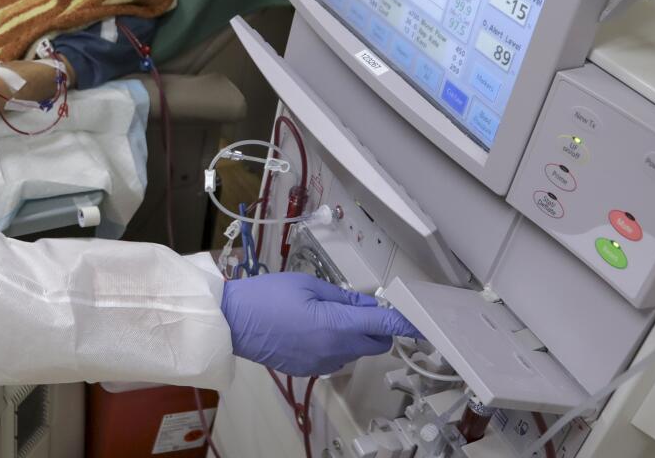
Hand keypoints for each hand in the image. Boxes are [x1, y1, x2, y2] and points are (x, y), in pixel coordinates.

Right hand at [221, 273, 421, 376]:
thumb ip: (344, 296)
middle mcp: (334, 350)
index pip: (384, 325)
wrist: (233, 323)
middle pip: (376, 342)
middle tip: (357, 306)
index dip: (406, 323)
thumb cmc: (266, 297)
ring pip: (356, 350)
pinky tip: (312, 329)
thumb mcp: (307, 284)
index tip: (422, 322)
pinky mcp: (310, 370)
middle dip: (376, 326)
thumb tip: (369, 304)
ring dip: (354, 334)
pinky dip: (335, 344)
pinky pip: (336, 357)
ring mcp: (322, 363)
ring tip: (325, 314)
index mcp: (336, 325)